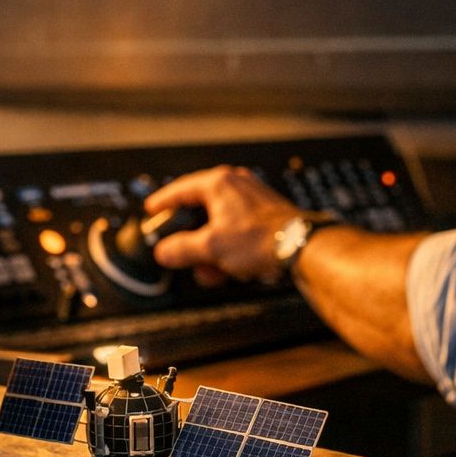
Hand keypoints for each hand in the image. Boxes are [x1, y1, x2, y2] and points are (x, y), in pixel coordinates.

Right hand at [145, 166, 300, 283]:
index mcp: (219, 183)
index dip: (163, 202)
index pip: (181, 190)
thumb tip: (164, 252)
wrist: (302, 246)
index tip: (153, 210)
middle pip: (201, 213)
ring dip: (212, 252)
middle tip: (185, 258)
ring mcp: (252, 199)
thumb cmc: (260, 240)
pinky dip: (230, 250)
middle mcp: (236, 185)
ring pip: (220, 226)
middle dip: (194, 243)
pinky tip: (234, 270)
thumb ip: (181, 249)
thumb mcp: (210, 248)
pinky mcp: (265, 214)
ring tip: (214, 273)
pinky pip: (237, 231)